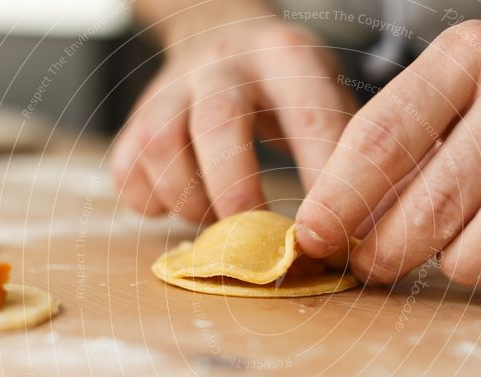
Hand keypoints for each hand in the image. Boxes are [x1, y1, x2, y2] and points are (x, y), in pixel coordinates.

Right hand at [110, 17, 356, 221]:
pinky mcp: (136, 118)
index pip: (309, 116)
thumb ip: (340, 152)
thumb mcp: (325, 96)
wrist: (221, 34)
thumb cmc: (286, 86)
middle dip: (237, 192)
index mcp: (285, 56)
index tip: (327, 233)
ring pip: (161, 147)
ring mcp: (171, 88)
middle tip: (257, 238)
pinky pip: (128, 171)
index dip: (321, 179)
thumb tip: (353, 233)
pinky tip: (182, 206)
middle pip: (218, 124)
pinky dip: (152, 203)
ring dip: (191, 201)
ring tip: (218, 221)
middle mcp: (222, 65)